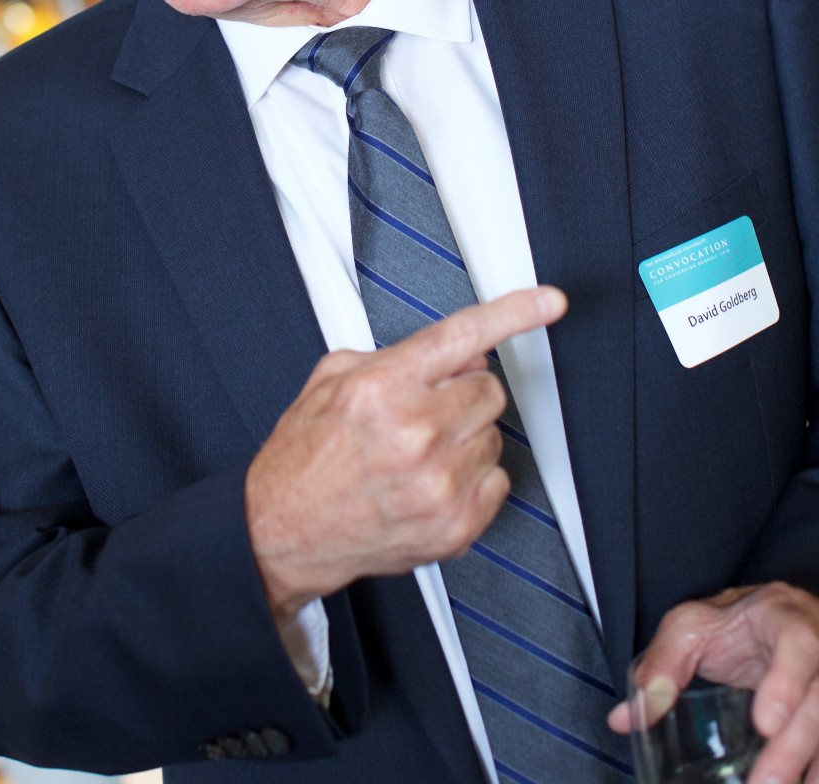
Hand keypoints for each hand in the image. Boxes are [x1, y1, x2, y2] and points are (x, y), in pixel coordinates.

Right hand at [244, 285, 567, 624]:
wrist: (283, 531)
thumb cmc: (304, 456)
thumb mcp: (332, 379)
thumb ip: (396, 356)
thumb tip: (455, 353)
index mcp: (384, 388)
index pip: (465, 336)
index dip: (515, 312)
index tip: (549, 301)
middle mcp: (417, 434)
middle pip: (488, 390)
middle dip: (463, 391)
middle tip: (426, 409)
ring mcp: (440, 484)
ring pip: (494, 436)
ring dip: (465, 437)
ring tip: (417, 454)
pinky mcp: (454, 526)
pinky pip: (496, 481)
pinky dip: (471, 478)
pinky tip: (430, 482)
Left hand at [608, 584, 818, 783]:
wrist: (771, 618)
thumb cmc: (732, 622)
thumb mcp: (691, 627)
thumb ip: (662, 666)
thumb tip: (624, 719)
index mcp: (784, 617)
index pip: (797, 642)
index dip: (787, 682)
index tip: (765, 722)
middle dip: (795, 746)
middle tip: (766, 783)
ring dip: (814, 766)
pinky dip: (817, 767)